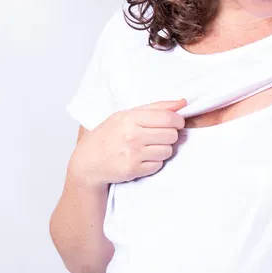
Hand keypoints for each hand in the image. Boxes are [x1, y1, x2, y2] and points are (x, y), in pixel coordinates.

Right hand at [69, 99, 187, 188]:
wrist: (89, 160)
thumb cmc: (109, 135)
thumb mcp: (127, 114)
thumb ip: (156, 107)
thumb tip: (182, 103)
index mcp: (130, 118)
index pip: (167, 118)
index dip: (178, 120)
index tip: (177, 123)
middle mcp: (132, 136)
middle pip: (171, 135)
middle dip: (170, 135)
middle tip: (159, 135)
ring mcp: (133, 154)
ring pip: (168, 151)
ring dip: (163, 149)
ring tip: (149, 147)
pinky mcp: (134, 170)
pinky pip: (159, 164)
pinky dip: (154, 162)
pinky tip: (142, 157)